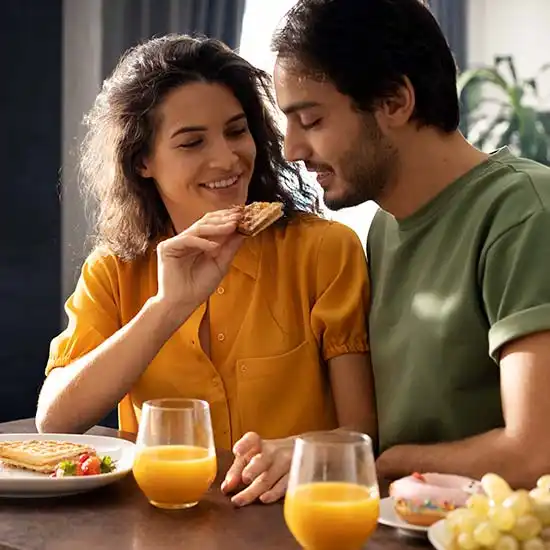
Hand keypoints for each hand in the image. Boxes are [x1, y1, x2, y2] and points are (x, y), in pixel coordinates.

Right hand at [155, 208, 243, 322]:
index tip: (244, 215)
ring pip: (198, 228)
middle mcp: (187, 239)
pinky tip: (215, 247)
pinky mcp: (167, 248)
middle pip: (205, 222)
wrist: (182, 303)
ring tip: (232, 226)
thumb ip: (230, 247)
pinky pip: (187, 240)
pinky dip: (202, 242)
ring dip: (216, 227)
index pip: (213, 224)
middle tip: (239, 216)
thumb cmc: (199, 287)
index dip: (227, 219)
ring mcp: (176, 242)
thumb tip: (243, 231)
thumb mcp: (221, 264)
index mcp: (198, 242)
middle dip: (223, 219)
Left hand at [221, 432, 293, 506]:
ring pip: (269, 477)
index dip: (244, 444)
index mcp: (259, 444)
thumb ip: (236, 470)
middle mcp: (273, 451)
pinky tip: (264, 498)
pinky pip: (284, 485)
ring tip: (240, 500)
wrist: (299, 451)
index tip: (237, 451)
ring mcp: (286, 463)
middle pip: (262, 460)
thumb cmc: (268, 457)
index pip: (252, 439)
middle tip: (244, 478)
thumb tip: (226, 487)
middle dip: (253, 469)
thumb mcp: (252, 457)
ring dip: (254, 489)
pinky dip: (273, 493)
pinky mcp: (295, 476)